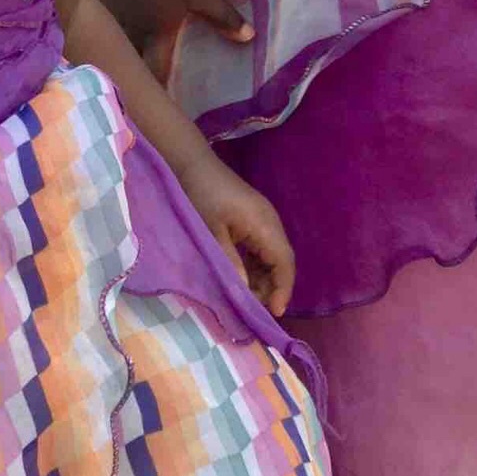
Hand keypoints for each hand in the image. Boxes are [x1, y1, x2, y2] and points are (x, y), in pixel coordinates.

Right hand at [101, 0, 251, 84]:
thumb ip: (224, 17)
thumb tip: (249, 37)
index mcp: (155, 37)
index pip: (154, 73)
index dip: (157, 91)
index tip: (161, 104)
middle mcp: (131, 34)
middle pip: (129, 65)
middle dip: (134, 79)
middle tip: (141, 92)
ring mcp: (114, 18)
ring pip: (112, 47)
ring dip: (117, 58)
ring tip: (119, 69)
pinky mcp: (103, 1)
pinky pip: (102, 24)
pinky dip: (104, 32)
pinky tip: (100, 34)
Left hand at [178, 154, 296, 316]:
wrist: (191, 163)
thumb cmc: (201, 194)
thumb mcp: (211, 231)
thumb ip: (229, 262)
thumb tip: (245, 292)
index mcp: (265, 224)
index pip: (285, 262)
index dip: (283, 288)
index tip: (275, 312)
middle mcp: (270, 223)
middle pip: (281, 262)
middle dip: (271, 287)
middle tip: (253, 309)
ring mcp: (262, 221)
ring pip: (271, 257)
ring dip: (262, 278)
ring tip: (244, 298)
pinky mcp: (252, 221)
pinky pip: (260, 249)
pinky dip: (254, 267)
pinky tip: (239, 278)